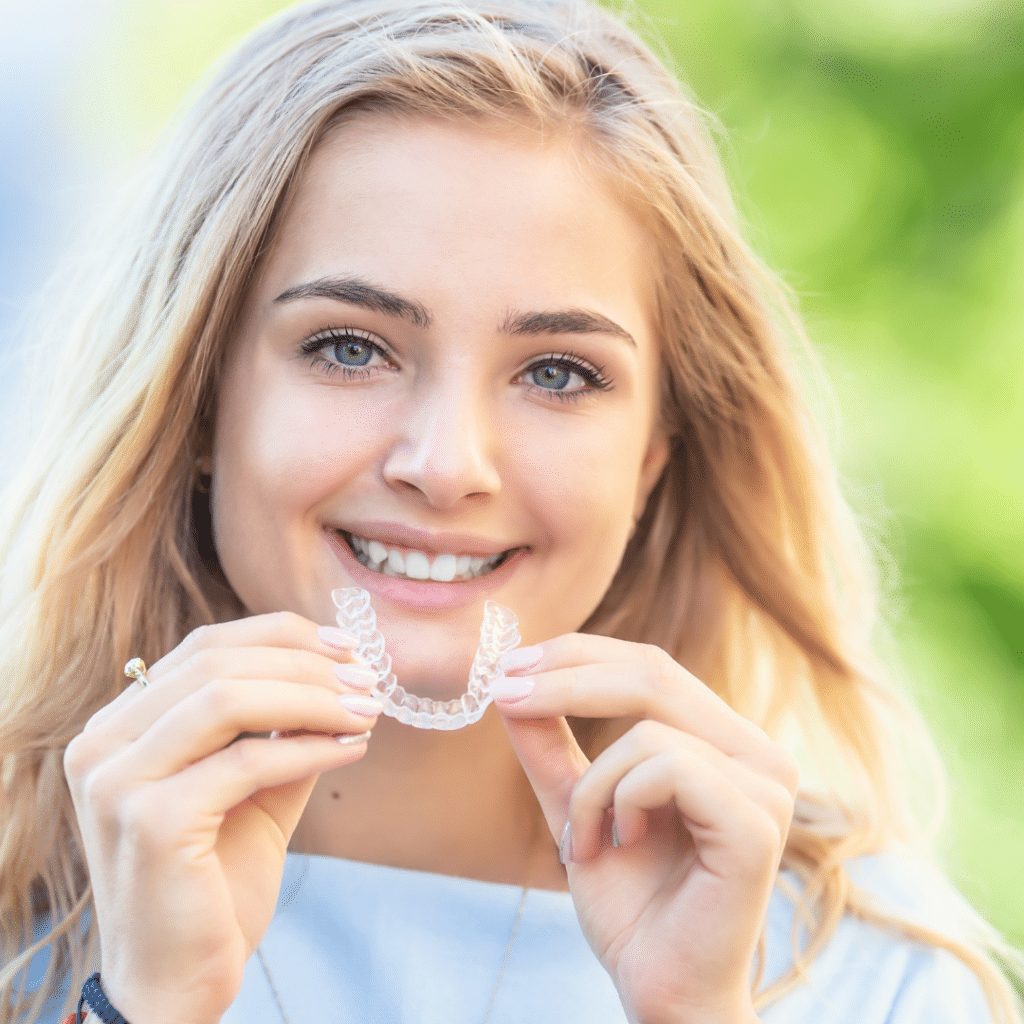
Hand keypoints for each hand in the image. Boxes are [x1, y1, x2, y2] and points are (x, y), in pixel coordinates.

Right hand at [64, 612, 380, 1023]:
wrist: (178, 980)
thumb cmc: (216, 881)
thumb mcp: (254, 787)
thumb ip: (282, 729)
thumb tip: (343, 674)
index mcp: (119, 726)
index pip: (206, 646)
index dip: (283, 635)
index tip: (348, 647)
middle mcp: (102, 744)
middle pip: (218, 662)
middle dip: (308, 665)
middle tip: (369, 681)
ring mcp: (117, 782)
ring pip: (229, 698)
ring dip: (314, 698)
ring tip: (367, 711)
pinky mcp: (150, 822)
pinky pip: (248, 760)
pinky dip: (310, 747)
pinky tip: (353, 750)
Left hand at [495, 634, 796, 1023]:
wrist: (660, 988)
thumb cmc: (630, 903)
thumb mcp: (576, 805)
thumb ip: (549, 746)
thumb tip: (510, 681)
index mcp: (724, 741)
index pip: (651, 666)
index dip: (578, 654)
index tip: (510, 665)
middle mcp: (757, 753)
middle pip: (654, 673)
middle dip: (566, 678)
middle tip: (505, 694)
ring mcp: (767, 786)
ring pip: (649, 728)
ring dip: (592, 785)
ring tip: (585, 840)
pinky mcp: (757, 823)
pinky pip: (667, 767)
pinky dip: (619, 802)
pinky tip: (621, 844)